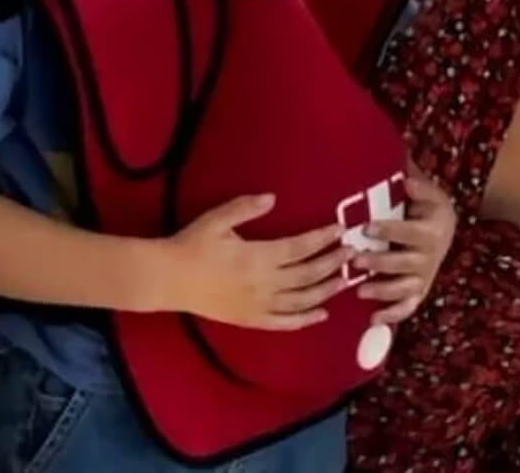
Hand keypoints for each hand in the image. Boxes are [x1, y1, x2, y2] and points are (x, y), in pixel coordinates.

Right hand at [162, 194, 351, 330]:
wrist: (168, 279)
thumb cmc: (192, 245)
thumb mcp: (217, 219)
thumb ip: (246, 208)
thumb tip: (273, 198)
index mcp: (258, 256)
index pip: (299, 248)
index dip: (321, 239)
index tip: (340, 230)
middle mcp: (264, 283)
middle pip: (307, 274)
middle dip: (332, 263)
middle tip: (351, 253)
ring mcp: (258, 304)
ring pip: (301, 300)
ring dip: (326, 290)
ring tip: (344, 280)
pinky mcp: (250, 319)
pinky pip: (284, 323)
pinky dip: (305, 320)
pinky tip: (322, 314)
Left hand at [353, 162, 456, 324]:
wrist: (445, 228)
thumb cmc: (428, 207)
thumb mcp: (429, 192)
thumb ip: (418, 186)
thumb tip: (406, 181)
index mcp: (432, 230)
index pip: (410, 232)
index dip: (390, 230)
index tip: (367, 226)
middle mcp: (431, 256)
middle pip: (406, 263)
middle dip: (381, 263)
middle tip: (356, 259)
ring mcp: (425, 276)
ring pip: (406, 288)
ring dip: (383, 291)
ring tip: (360, 291)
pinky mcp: (419, 291)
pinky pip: (408, 306)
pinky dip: (393, 314)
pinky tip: (373, 319)